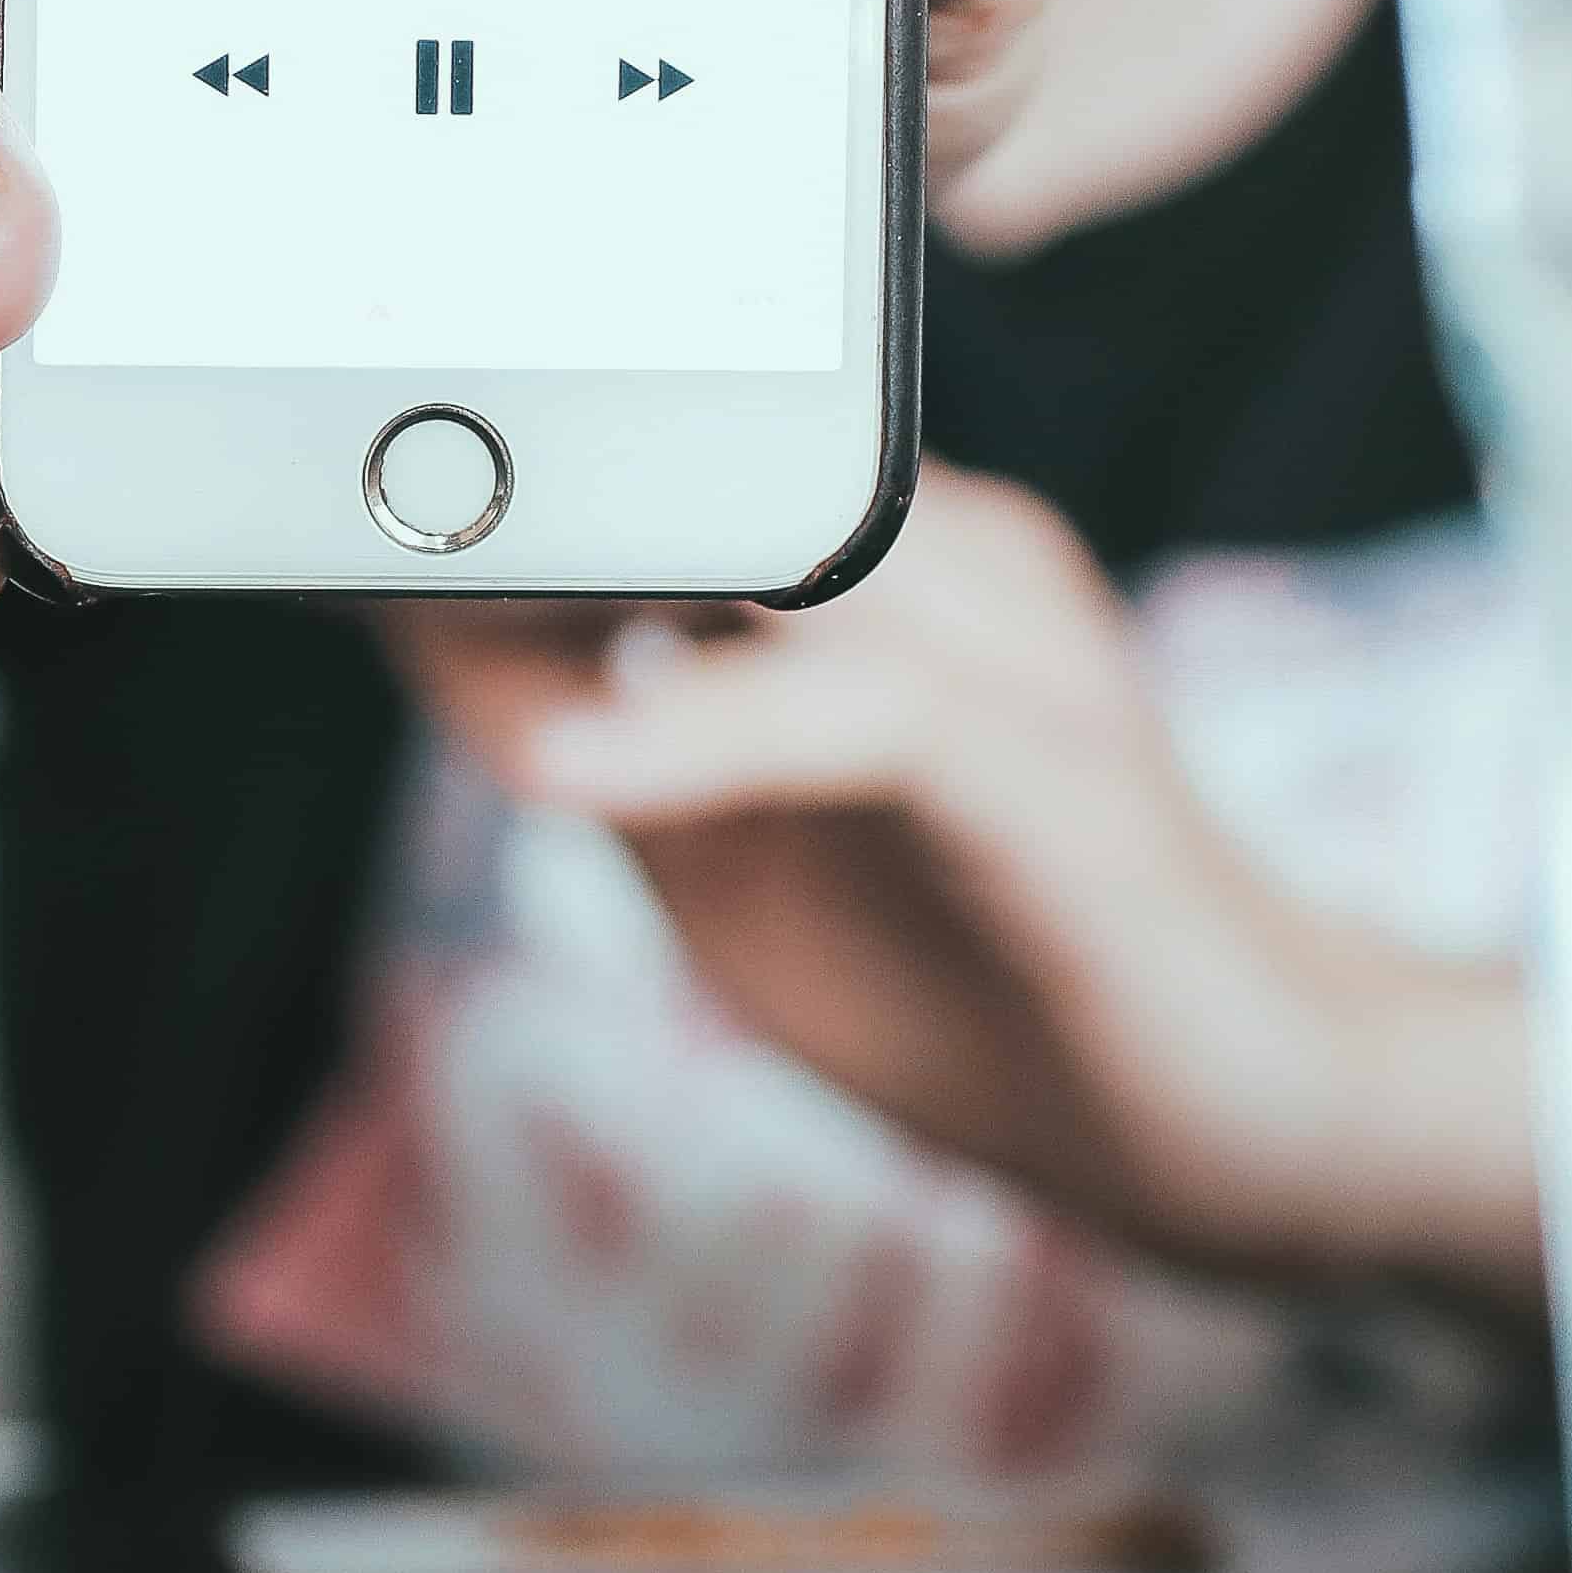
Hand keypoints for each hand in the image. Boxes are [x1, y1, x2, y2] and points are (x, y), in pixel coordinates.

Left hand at [386, 472, 1539, 1304]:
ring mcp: (1021, 654)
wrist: (1242, 1121)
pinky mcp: (1057, 775)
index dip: (498, 472)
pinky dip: (706, 732)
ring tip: (411, 591)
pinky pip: (871, 712)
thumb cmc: (990, 988)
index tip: (329, 493)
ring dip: (582, 572)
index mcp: (893, 564)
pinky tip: (575, 770)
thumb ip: (620, 762)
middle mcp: (959, 566)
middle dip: (518, 482)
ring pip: (784, 541)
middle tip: (336, 504)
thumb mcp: (741, 875)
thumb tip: (453, 678)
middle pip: (716, 456)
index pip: (678, 451)